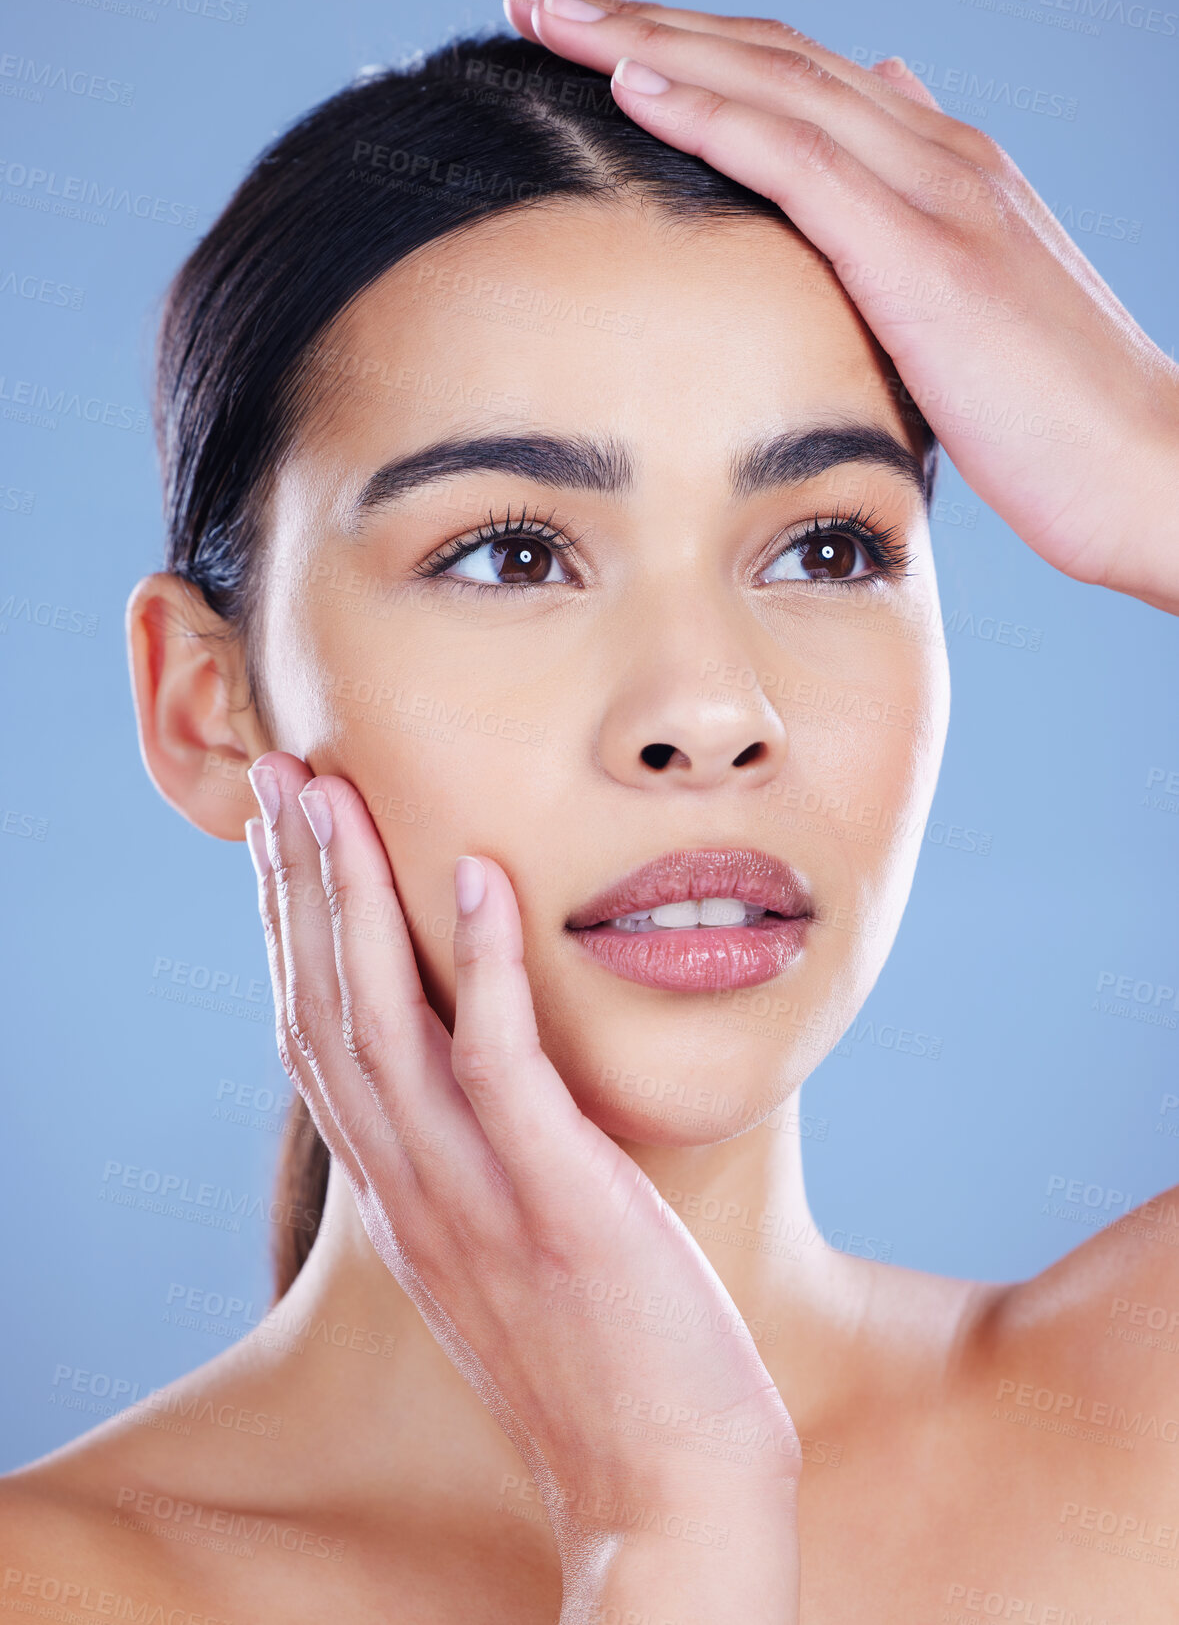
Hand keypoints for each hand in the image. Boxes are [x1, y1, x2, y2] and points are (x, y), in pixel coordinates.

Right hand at [245, 752, 800, 1622]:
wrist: (667, 1487)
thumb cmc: (602, 1359)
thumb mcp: (502, 1252)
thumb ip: (469, 1163)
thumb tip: (470, 1079)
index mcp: (400, 1195)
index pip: (314, 1040)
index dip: (289, 932)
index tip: (285, 839)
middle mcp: (413, 1189)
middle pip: (322, 1011)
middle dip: (297, 886)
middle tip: (282, 776)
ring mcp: (476, 1197)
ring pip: (382, 1023)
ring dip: (354, 899)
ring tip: (339, 793)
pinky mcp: (557, 1203)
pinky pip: (499, 1066)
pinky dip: (481, 965)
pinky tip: (480, 877)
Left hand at [504, 0, 1178, 615]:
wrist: (1153, 470)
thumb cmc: (1061, 415)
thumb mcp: (981, 303)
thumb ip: (923, 215)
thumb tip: (885, 111)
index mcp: (944, 168)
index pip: (796, 78)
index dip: (690, 47)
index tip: (594, 37)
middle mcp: (938, 153)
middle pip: (765, 53)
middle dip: (643, 17)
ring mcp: (936, 193)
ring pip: (768, 82)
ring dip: (646, 38)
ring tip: (547, 15)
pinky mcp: (924, 256)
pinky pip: (795, 159)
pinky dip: (707, 113)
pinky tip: (627, 84)